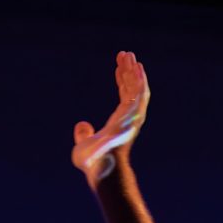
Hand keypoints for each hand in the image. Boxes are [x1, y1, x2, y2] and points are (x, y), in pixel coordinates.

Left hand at [72, 50, 148, 182]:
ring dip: (134, 71)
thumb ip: (84, 135)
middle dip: (129, 71)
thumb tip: (82, 125)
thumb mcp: (82, 146)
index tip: (119, 68)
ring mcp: (132, 117)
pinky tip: (136, 66)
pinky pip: (140, 94)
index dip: (122, 82)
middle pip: (131, 89)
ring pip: (137, 89)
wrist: (99, 167)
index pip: (124, 98)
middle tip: (125, 54)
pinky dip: (140, 80)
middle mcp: (128, 119)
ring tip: (128, 54)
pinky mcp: (134, 116)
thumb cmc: (92, 163)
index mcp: (118, 123)